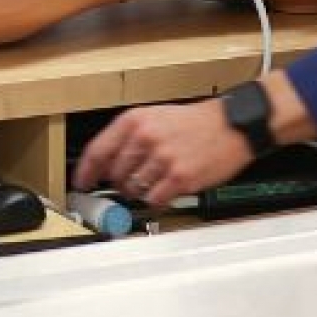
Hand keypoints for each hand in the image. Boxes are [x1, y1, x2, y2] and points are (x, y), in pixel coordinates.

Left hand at [74, 100, 256, 207]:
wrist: (234, 124)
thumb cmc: (197, 121)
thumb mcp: (157, 116)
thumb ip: (130, 138)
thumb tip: (107, 166)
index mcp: (136, 120)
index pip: (97, 151)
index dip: (86, 172)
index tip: (82, 184)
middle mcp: (145, 138)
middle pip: (115, 176)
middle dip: (122, 183)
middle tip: (134, 182)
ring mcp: (162, 159)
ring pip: (134, 190)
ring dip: (142, 191)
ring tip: (159, 179)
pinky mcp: (178, 178)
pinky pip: (154, 200)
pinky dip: (158, 199)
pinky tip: (169, 189)